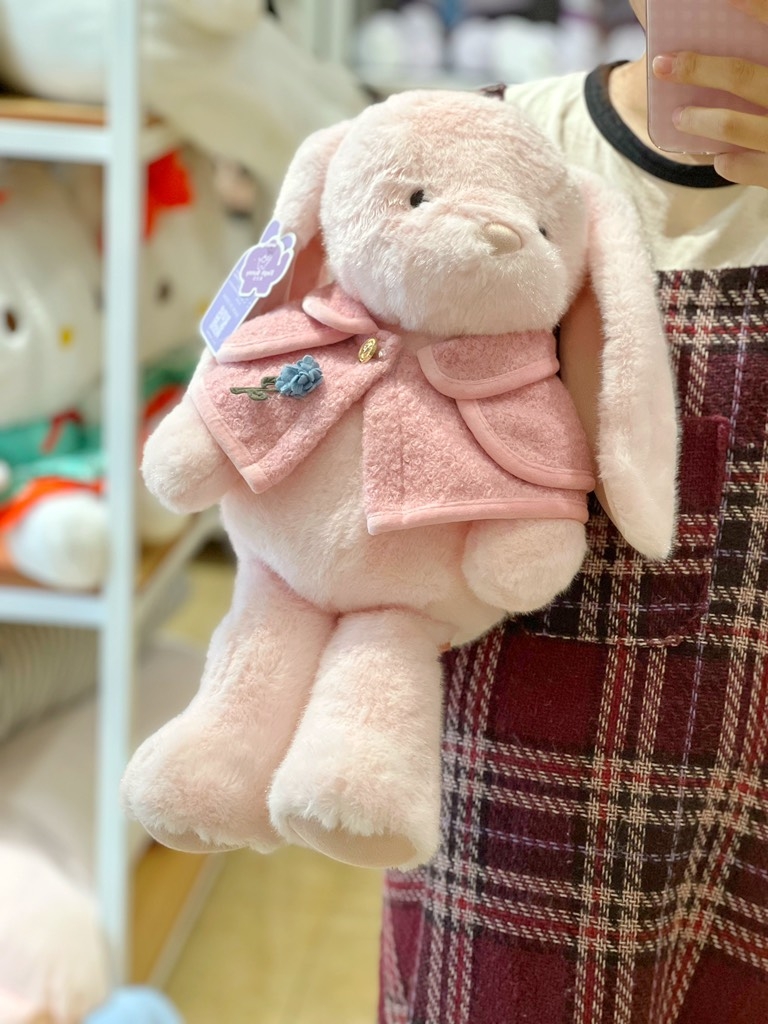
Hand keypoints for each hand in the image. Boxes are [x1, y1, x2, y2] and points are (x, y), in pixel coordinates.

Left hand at [651, 0, 767, 186]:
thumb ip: (756, 55)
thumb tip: (702, 17)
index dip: (753, 6)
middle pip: (740, 76)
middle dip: (697, 70)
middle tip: (662, 65)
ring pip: (732, 125)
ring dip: (699, 120)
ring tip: (679, 116)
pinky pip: (746, 166)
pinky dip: (729, 162)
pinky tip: (720, 157)